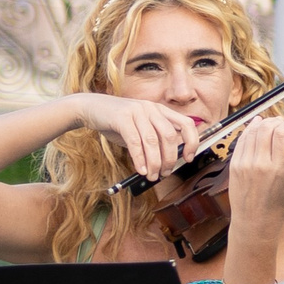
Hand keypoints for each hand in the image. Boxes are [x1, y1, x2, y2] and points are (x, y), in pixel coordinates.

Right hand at [68, 92, 203, 181]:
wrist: (91, 108)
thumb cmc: (118, 123)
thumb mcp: (141, 128)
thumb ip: (155, 140)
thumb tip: (168, 162)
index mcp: (161, 110)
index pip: (186, 124)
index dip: (192, 142)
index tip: (189, 158)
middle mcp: (152, 108)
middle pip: (169, 136)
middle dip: (170, 159)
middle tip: (165, 173)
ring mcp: (137, 111)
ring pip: (152, 141)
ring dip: (154, 162)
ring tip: (152, 175)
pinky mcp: (122, 117)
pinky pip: (135, 142)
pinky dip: (139, 159)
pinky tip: (140, 170)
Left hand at [224, 115, 283, 230]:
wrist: (255, 222)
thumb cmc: (278, 207)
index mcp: (277, 168)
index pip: (282, 133)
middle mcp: (258, 163)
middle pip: (267, 128)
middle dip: (279, 121)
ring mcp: (244, 163)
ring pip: (252, 131)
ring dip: (265, 123)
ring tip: (273, 124)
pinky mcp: (234, 165)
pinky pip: (242, 140)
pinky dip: (250, 129)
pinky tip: (257, 126)